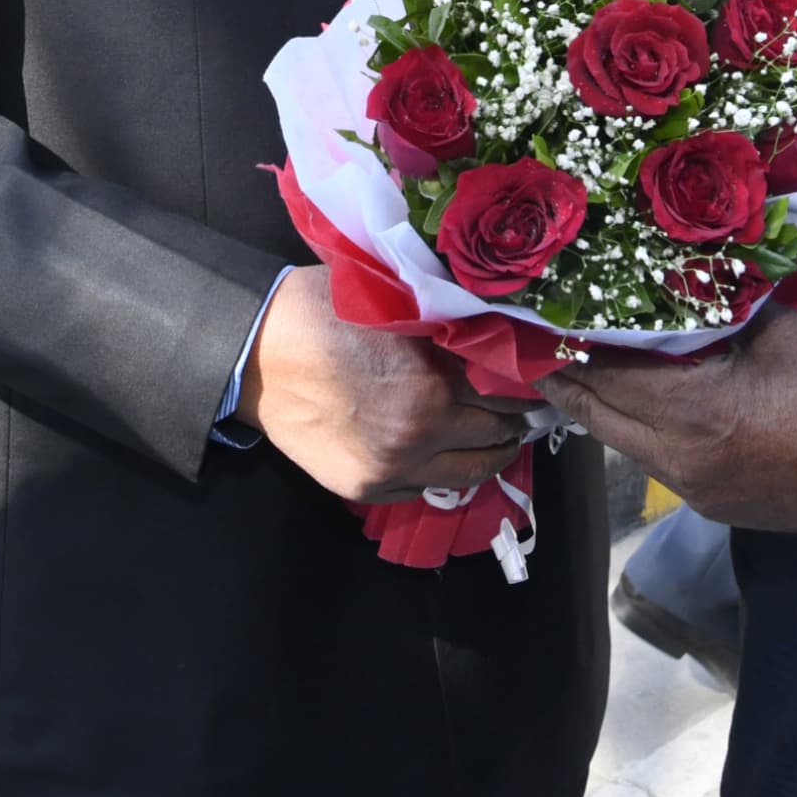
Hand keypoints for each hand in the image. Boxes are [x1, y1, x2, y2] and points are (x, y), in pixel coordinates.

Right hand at [240, 266, 522, 503]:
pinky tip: (451, 454)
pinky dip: (444, 471)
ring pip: (467, 473)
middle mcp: (421, 434)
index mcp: (434, 384)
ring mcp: (393, 468)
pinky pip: (424, 489)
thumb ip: (446, 328)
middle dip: (513, 420)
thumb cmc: (325, 315)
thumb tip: (493, 333)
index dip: (524, 383)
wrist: (259, 356)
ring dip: (489, 454)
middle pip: (494, 435)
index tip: (536, 378)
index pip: (505, 391)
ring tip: (501, 438)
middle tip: (525, 410)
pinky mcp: (366, 488)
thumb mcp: (397, 307)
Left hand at [539, 304, 796, 533]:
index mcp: (694, 411)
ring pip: (624, 445)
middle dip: (570, 384)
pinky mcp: (711, 507)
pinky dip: (641, 433)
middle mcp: (680, 459)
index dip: (570, 350)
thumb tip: (672, 278)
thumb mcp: (776, 328)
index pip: (607, 377)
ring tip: (591, 371)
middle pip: (599, 419)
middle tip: (547, 350)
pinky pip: (657, 465)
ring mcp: (693, 491)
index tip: (544, 326)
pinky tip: (650, 407)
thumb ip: (716, 305)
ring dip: (605, 410)